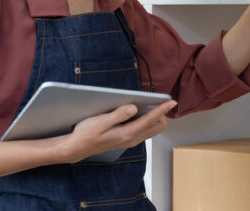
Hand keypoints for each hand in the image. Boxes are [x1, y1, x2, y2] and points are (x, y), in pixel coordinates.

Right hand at [56, 100, 174, 163]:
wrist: (78, 148)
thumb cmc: (87, 134)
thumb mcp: (100, 122)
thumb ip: (118, 115)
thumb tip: (133, 107)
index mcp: (127, 133)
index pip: (150, 120)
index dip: (162, 109)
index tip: (172, 101)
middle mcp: (131, 139)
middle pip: (157, 126)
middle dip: (161, 114)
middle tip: (159, 100)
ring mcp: (130, 141)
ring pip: (151, 129)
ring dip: (155, 118)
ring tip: (153, 104)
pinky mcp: (126, 140)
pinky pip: (144, 131)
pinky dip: (147, 122)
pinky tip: (140, 113)